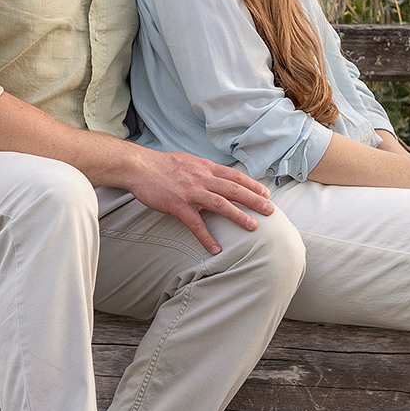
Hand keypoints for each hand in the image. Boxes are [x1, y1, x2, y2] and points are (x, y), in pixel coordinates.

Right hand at [125, 149, 274, 253]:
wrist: (139, 167)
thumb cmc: (162, 164)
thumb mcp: (188, 161)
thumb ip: (204, 169)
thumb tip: (217, 175)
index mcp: (205, 167)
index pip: (234, 176)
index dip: (252, 185)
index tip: (266, 193)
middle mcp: (202, 179)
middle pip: (234, 189)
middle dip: (254, 200)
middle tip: (270, 210)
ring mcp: (191, 193)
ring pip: (220, 204)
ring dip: (239, 216)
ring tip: (253, 227)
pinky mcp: (178, 206)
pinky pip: (196, 224)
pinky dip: (206, 238)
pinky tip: (216, 249)